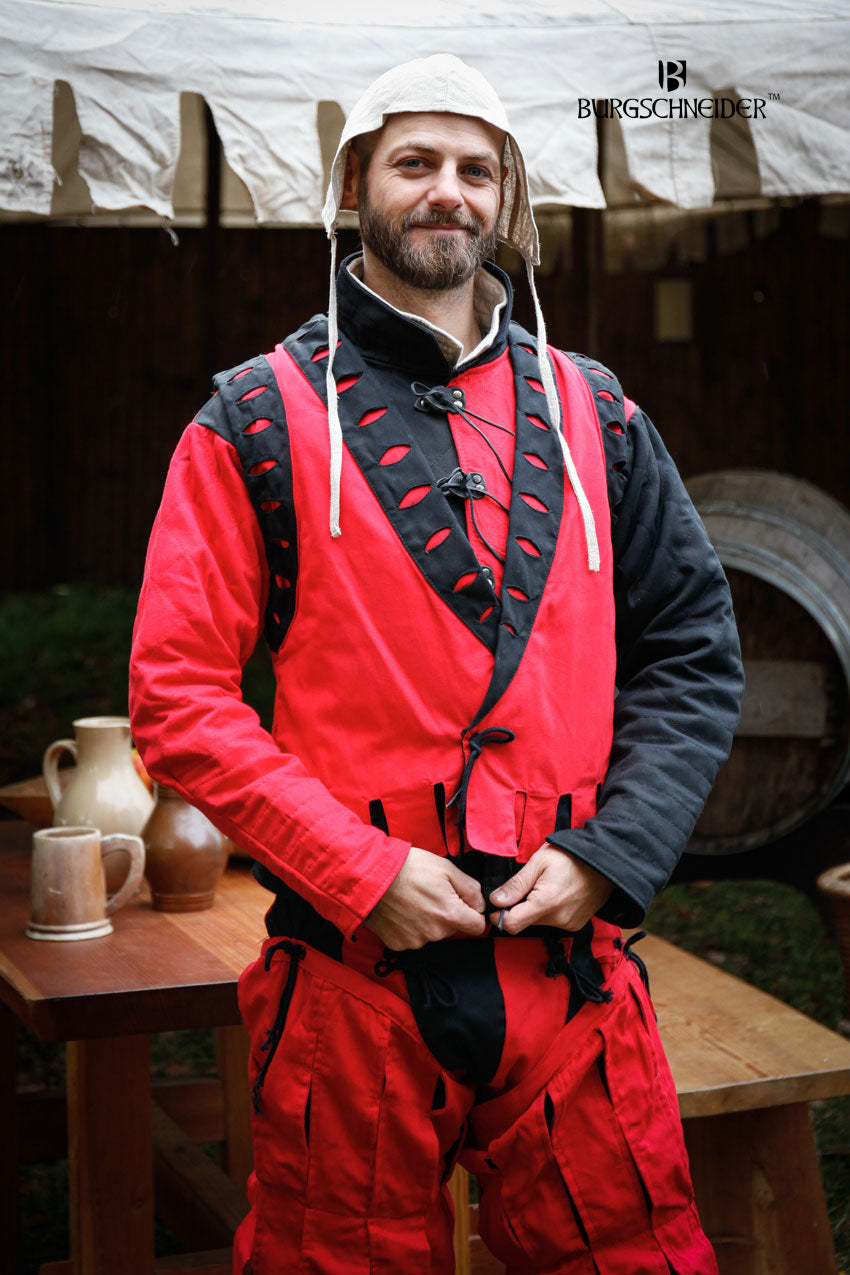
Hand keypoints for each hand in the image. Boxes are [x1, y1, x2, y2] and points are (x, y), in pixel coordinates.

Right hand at [365, 846, 486, 949]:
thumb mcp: (447, 868)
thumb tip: (480, 904)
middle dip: (447, 914)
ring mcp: (415, 941)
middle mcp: (434, 934)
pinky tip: (402, 910)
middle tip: (431, 894)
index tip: (462, 903)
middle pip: (453, 929)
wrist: (371, 876)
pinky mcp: (398, 944)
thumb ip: (471, 888)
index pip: (477, 926)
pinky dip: (410, 927)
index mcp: (450, 915)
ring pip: (432, 934)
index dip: (473, 913)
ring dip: (428, 921)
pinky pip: (413, 938)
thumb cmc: (409, 868)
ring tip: (413, 900)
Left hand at [488, 845, 612, 933]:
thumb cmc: (572, 857)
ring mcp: (568, 924)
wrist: (606, 862)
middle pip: (523, 923)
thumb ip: (516, 884)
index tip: (498, 902)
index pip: (511, 924)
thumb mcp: (539, 861)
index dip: (499, 914)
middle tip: (527, 885)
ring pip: (537, 922)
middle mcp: (557, 919)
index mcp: (545, 903)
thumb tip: (496, 900)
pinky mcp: (575, 925)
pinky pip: (552, 922)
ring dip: (534, 908)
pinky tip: (556, 893)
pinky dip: (548, 911)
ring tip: (545, 886)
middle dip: (518, 907)